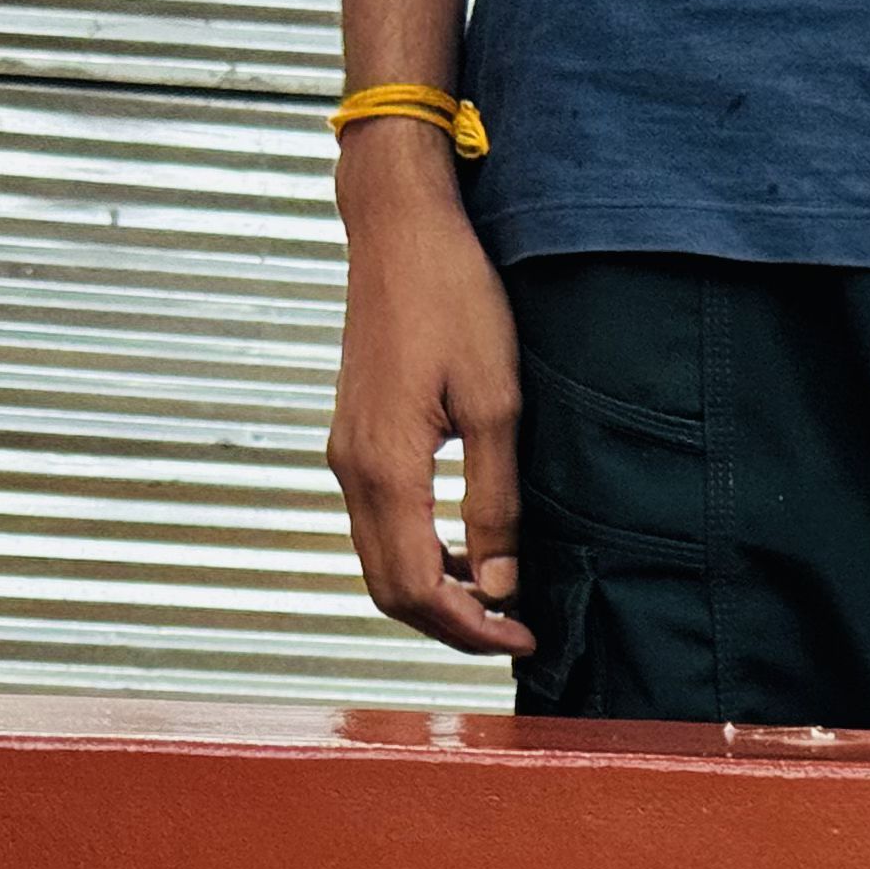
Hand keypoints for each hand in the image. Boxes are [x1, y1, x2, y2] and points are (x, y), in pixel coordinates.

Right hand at [324, 138, 532, 657]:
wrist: (400, 229)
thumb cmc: (453, 299)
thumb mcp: (497, 406)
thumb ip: (494, 503)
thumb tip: (500, 586)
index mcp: (385, 467)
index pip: (417, 589)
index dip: (470, 630)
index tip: (523, 638)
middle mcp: (351, 468)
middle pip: (389, 590)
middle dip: (451, 626)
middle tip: (514, 634)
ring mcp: (346, 454)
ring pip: (379, 562)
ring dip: (435, 595)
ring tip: (498, 602)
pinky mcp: (354, 439)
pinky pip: (378, 525)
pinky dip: (420, 557)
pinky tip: (468, 553)